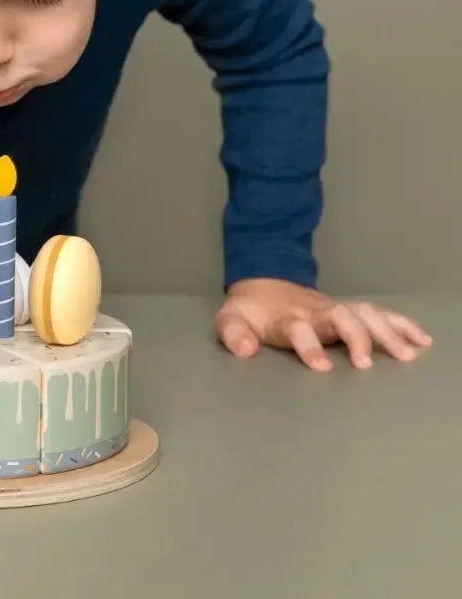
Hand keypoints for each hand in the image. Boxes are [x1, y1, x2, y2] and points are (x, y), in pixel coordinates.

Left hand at [216, 278, 432, 371]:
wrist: (264, 283)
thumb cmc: (251, 311)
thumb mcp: (230, 320)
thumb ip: (233, 334)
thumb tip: (246, 350)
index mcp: (286, 317)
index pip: (298, 328)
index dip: (309, 345)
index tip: (321, 368)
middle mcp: (315, 312)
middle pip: (340, 316)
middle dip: (355, 337)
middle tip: (365, 365)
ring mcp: (335, 309)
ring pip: (364, 313)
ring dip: (386, 332)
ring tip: (407, 356)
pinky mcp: (349, 311)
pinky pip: (379, 314)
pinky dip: (401, 324)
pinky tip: (421, 339)